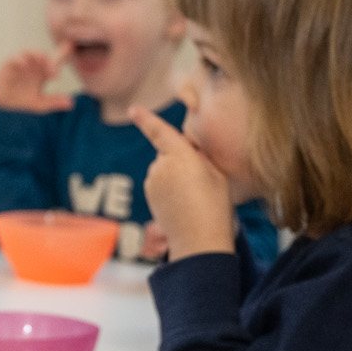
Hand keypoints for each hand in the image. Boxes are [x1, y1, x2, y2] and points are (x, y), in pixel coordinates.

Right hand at [0, 44, 74, 113]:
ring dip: (37, 56)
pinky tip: (24, 64)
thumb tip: (71, 104)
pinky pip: (14, 57)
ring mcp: (22, 62)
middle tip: (54, 73)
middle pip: (44, 56)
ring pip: (31, 53)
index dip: (64, 52)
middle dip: (50, 62)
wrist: (4, 103)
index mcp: (44, 71)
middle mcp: (34, 64)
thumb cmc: (24, 99)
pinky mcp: (9, 64)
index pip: (56, 60)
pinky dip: (19, 59)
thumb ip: (54, 102)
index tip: (71, 45)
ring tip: (42, 62)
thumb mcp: (40, 104)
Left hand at [131, 107, 235, 260]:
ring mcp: (152, 182)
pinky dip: (169, 187)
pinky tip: (182, 203)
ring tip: (193, 196)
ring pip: (164, 168)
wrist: (199, 241)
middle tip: (201, 181)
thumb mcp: (217, 174)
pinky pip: (159, 182)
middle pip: (169, 153)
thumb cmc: (215, 207)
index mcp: (180, 157)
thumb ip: (199, 156)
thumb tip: (188, 150)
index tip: (134, 109)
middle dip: (181, 159)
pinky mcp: (149, 195)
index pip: (161, 132)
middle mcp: (161, 167)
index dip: (146, 119)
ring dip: (175, 175)